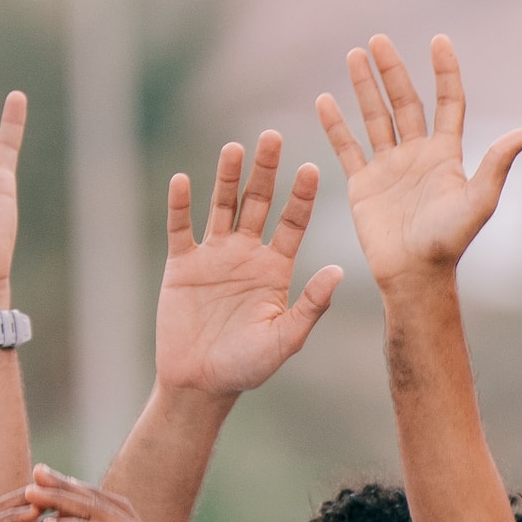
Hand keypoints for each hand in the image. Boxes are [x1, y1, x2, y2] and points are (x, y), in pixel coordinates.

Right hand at [156, 132, 340, 401]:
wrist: (201, 384)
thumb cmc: (248, 367)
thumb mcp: (286, 338)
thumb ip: (311, 305)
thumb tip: (341, 271)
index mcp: (277, 268)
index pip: (293, 222)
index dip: (301, 196)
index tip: (311, 167)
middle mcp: (247, 254)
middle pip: (258, 202)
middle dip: (266, 171)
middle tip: (272, 136)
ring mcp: (214, 256)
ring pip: (221, 206)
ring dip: (227, 177)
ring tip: (234, 147)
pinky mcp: (181, 265)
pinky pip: (180, 228)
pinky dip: (180, 204)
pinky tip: (183, 179)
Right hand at [316, 34, 521, 286]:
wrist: (415, 275)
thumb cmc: (450, 242)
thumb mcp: (479, 201)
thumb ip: (498, 164)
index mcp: (446, 154)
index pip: (447, 102)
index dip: (444, 72)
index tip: (438, 41)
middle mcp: (418, 155)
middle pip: (405, 102)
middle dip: (392, 71)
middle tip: (377, 40)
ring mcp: (389, 167)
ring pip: (375, 117)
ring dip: (364, 87)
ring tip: (354, 55)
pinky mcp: (364, 183)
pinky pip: (347, 147)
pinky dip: (335, 125)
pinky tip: (324, 100)